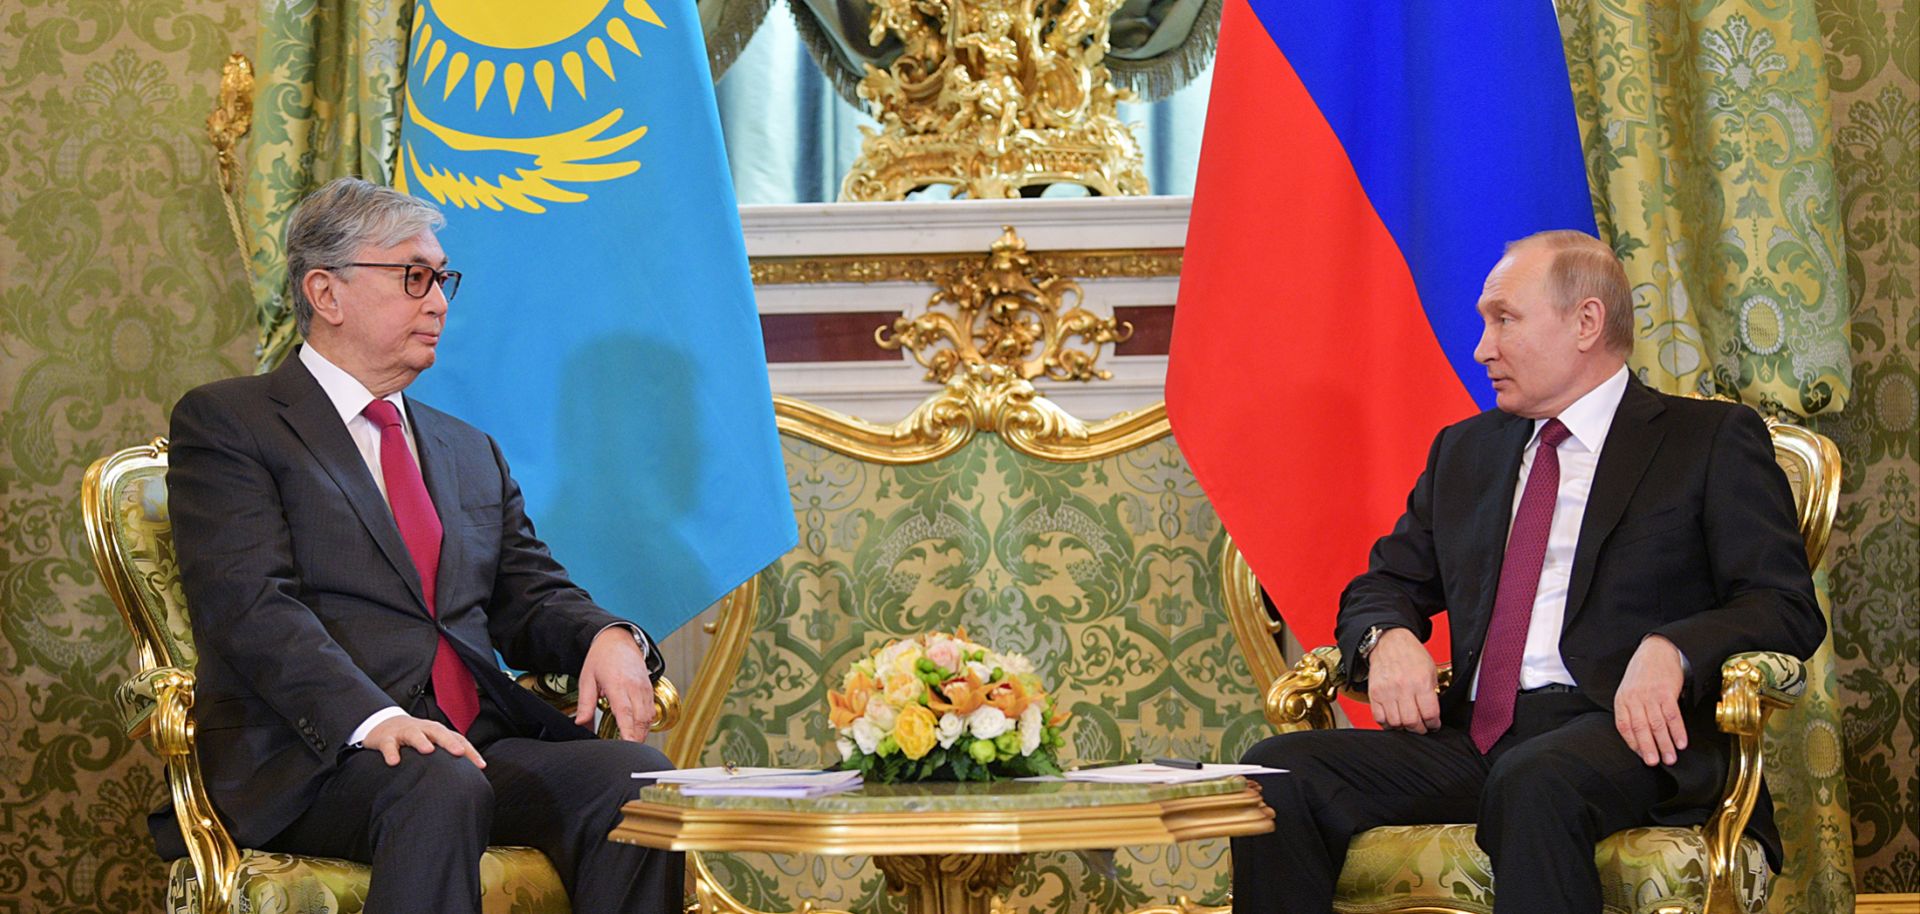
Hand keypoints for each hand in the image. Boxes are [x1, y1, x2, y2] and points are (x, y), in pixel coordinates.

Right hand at [363, 715, 486, 768]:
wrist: (384, 724)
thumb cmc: (415, 738)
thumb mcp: (432, 743)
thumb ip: (447, 756)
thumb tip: (469, 776)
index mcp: (438, 732)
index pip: (458, 739)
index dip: (470, 752)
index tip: (481, 766)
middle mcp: (424, 729)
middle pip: (439, 732)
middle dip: (449, 742)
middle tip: (458, 752)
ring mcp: (405, 732)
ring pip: (415, 734)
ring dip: (422, 741)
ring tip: (428, 750)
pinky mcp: (386, 738)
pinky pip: (389, 745)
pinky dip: (391, 752)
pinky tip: (394, 762)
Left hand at [577, 627, 656, 741]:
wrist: (618, 639)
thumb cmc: (601, 658)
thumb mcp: (587, 679)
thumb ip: (585, 704)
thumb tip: (581, 724)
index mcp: (618, 685)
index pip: (626, 713)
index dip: (628, 732)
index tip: (627, 746)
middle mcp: (635, 687)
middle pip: (641, 719)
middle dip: (636, 738)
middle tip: (626, 752)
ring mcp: (645, 688)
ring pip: (649, 717)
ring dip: (642, 732)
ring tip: (630, 744)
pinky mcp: (650, 689)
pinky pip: (651, 711)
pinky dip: (646, 723)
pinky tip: (637, 730)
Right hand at [1366, 628, 1441, 732]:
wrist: (1389, 642)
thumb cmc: (1411, 655)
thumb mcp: (1430, 670)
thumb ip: (1432, 693)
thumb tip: (1432, 714)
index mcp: (1421, 682)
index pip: (1429, 714)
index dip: (1433, 724)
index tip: (1433, 725)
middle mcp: (1403, 688)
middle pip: (1412, 722)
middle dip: (1419, 729)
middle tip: (1422, 728)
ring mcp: (1387, 692)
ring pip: (1395, 723)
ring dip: (1403, 728)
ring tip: (1408, 724)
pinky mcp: (1374, 693)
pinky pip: (1379, 718)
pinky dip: (1387, 724)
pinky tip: (1394, 720)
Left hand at [1615, 635, 1688, 765]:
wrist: (1657, 650)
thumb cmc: (1642, 673)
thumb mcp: (1628, 690)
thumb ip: (1631, 710)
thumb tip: (1640, 735)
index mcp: (1622, 700)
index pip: (1624, 727)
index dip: (1633, 744)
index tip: (1642, 756)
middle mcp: (1634, 699)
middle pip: (1641, 728)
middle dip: (1649, 749)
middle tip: (1655, 763)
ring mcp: (1650, 696)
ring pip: (1657, 725)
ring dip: (1665, 744)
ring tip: (1671, 758)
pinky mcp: (1666, 692)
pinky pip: (1672, 716)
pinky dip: (1677, 731)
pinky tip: (1681, 742)